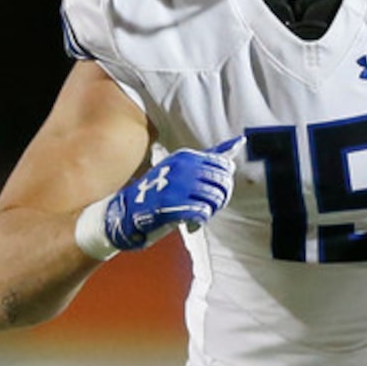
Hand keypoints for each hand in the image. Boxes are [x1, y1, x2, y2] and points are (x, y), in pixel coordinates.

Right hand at [94, 137, 242, 253]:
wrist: (127, 211)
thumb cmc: (158, 192)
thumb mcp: (182, 168)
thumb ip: (210, 157)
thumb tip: (239, 141)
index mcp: (185, 157)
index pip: (223, 164)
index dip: (224, 181)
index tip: (216, 191)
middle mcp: (181, 168)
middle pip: (221, 182)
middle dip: (221, 197)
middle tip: (210, 206)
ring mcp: (175, 187)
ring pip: (213, 198)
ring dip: (210, 210)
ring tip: (199, 215)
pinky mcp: (170, 206)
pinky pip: (201, 212)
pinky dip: (200, 221)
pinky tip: (191, 224)